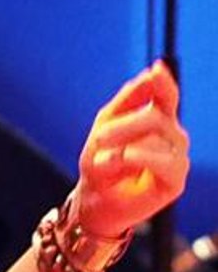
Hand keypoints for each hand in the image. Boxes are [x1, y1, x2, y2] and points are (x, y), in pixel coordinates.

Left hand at [75, 59, 189, 237]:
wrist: (93, 202)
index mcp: (157, 122)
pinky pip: (167, 160)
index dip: (164, 82)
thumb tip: (153, 72)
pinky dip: (141, 156)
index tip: (155, 70)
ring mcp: (177, 158)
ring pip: (160, 135)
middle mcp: (172, 137)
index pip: (167, 96)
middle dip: (124, 125)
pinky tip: (125, 158)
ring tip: (102, 160)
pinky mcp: (176, 181)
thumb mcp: (105, 126)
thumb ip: (128, 99)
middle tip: (99, 138)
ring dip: (124, 144)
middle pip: (157, 116)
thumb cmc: (99, 165)